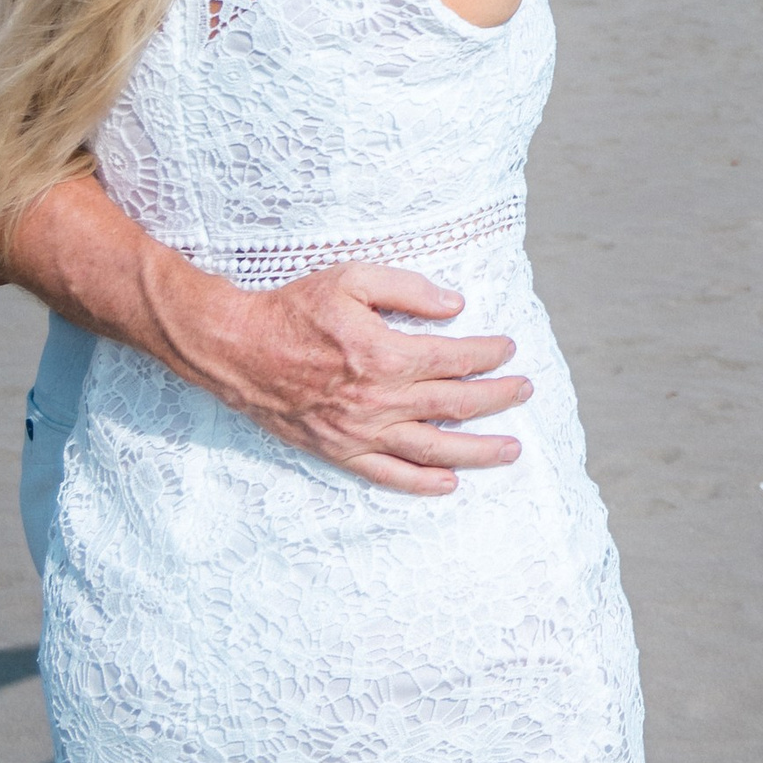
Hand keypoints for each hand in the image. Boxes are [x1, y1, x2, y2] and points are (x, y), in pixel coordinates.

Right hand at [188, 263, 533, 495]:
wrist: (236, 349)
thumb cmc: (293, 309)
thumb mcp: (351, 279)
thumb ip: (408, 289)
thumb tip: (455, 305)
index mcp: (385, 354)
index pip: (455, 358)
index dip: (488, 354)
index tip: (508, 349)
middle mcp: (378, 399)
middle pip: (455, 405)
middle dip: (498, 399)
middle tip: (526, 391)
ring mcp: (360, 431)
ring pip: (432, 448)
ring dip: (477, 451)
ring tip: (511, 450)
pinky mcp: (339, 450)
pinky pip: (388, 474)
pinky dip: (421, 483)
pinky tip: (449, 483)